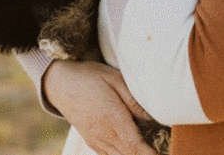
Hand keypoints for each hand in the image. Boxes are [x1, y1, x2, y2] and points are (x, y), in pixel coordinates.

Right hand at [43, 60, 157, 154]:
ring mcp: (96, 141)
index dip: (150, 154)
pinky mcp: (92, 142)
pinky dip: (124, 154)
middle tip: (164, 147)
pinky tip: (135, 147)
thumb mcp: (115, 79)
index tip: (163, 152)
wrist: (60, 83)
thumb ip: (134, 100)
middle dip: (146, 154)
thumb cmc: (90, 77)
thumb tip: (154, 117)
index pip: (135, 146)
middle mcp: (103, 135)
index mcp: (111, 118)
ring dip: (136, 154)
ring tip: (151, 146)